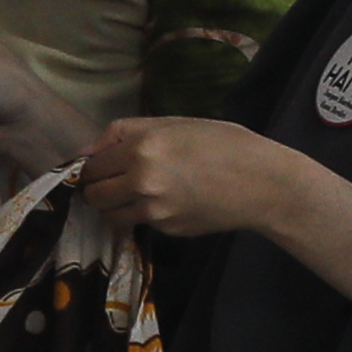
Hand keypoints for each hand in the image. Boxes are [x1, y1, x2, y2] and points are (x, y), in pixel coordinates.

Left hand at [73, 116, 298, 240]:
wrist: (265, 184)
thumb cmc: (228, 145)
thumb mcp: (179, 124)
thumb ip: (129, 132)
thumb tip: (86, 151)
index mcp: (143, 145)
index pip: (91, 164)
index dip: (93, 166)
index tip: (102, 168)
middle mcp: (141, 178)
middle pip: (93, 192)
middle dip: (98, 188)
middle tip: (114, 183)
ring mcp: (153, 208)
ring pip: (109, 213)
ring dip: (115, 206)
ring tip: (134, 197)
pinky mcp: (165, 228)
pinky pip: (139, 222)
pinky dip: (144, 215)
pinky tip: (169, 203)